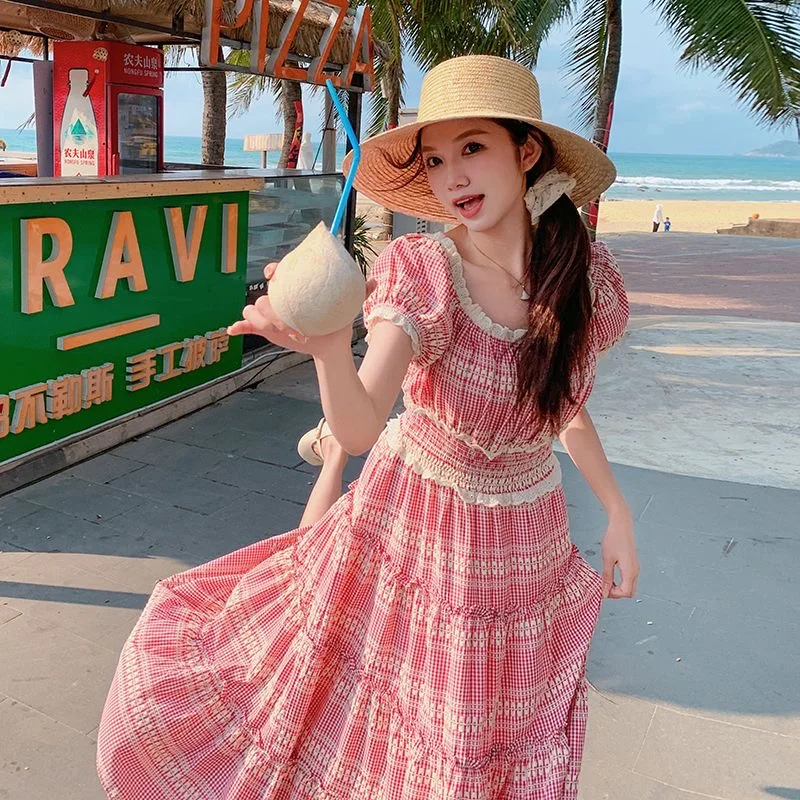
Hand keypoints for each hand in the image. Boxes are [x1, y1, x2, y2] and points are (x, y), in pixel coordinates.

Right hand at [227, 262, 351, 356]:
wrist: (329, 342)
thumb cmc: (334, 320)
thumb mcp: (346, 306)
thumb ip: (359, 291)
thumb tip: (374, 281)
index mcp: (294, 288)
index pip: (280, 271)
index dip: (275, 269)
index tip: (276, 272)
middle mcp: (279, 298)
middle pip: (265, 292)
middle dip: (265, 297)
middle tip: (276, 307)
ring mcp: (270, 314)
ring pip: (254, 308)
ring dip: (254, 314)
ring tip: (266, 324)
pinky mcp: (264, 329)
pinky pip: (246, 326)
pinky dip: (237, 326)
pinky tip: (232, 330)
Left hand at [601, 506, 638, 598]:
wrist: (621, 525)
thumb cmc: (614, 539)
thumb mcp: (607, 559)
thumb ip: (607, 577)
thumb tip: (604, 591)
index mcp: (630, 571)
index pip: (625, 593)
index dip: (613, 595)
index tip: (603, 589)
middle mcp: (635, 571)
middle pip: (630, 592)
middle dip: (616, 593)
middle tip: (604, 587)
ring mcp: (635, 567)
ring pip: (630, 586)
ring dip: (618, 588)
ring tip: (605, 581)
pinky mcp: (633, 564)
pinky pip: (629, 579)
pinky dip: (621, 582)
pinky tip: (610, 575)